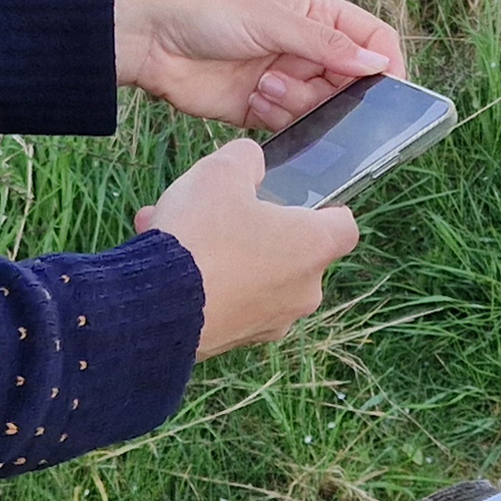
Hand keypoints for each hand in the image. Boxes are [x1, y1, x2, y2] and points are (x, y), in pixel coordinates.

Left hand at [112, 0, 404, 130]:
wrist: (147, 37)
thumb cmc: (205, 9)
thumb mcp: (270, 17)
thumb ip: (325, 44)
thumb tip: (378, 64)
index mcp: (315, 12)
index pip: (372, 39)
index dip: (385, 64)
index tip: (386, 90)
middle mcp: (306, 47)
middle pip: (352, 81)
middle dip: (338, 92)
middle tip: (304, 85)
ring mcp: (285, 78)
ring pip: (323, 107)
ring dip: (300, 103)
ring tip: (264, 85)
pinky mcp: (261, 108)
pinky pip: (292, 125)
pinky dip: (280, 118)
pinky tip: (254, 99)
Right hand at [135, 141, 359, 357]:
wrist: (156, 308)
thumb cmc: (201, 236)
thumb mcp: (221, 172)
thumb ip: (246, 158)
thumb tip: (252, 162)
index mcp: (313, 247)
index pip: (344, 226)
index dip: (323, 208)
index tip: (293, 199)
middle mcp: (303, 291)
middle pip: (290, 252)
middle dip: (250, 228)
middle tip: (213, 210)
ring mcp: (270, 322)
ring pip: (250, 276)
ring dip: (219, 253)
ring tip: (169, 233)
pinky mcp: (235, 342)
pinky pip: (226, 302)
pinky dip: (203, 283)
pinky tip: (162, 265)